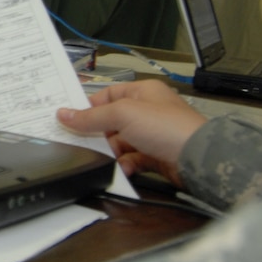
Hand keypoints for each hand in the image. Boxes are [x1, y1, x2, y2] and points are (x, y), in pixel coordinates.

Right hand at [56, 79, 208, 186]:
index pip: (108, 95)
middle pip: (111, 122)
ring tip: (104, 158)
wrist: (197, 158)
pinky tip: (123, 168)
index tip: (69, 118)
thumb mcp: (123, 114)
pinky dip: (125, 165)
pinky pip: (132, 160)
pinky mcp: (156, 156)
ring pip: (120, 143)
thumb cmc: (168, 127)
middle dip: (97, 134)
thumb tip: (65, 114)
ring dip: (111, 152)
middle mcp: (147, 111)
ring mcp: (152, 135)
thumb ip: (91, 117)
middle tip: (80, 142)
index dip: (88, 106)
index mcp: (142, 92)